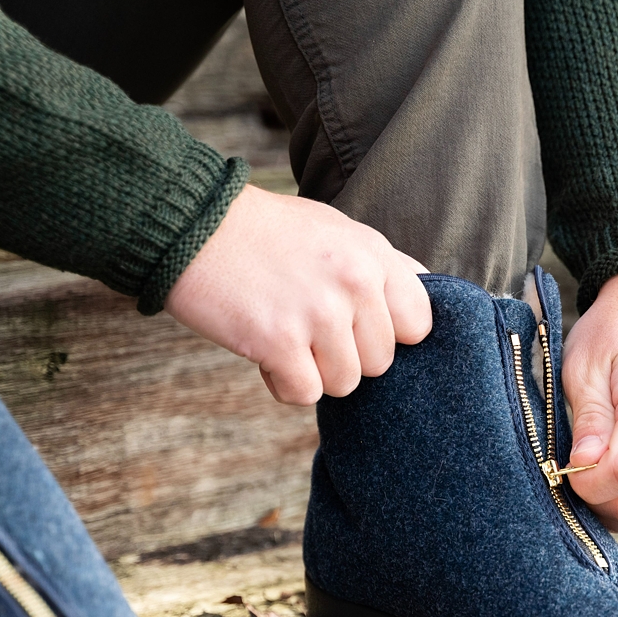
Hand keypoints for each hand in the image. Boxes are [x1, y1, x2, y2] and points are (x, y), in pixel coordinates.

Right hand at [165, 184, 431, 403]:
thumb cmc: (266, 233)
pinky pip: (304, 394)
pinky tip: (265, 353)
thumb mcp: (337, 232)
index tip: (357, 328)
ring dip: (313, 371)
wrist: (190, 222)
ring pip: (345, 384)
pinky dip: (282, 383)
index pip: (419, 325)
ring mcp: (318, 312)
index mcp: (373, 255)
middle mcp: (355, 282)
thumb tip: (427, 298)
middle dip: (346, 357)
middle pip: (380, 363)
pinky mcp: (279, 341)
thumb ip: (383, 267)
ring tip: (284, 335)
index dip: (390, 337)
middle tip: (307, 327)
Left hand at [561, 267, 617, 535]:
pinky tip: (613, 472)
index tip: (569, 459)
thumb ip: (587, 419)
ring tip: (594, 467)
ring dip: (613, 506)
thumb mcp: (585, 365)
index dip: (587, 481)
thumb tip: (580, 466)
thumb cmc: (617, 331)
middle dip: (597, 500)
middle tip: (576, 465)